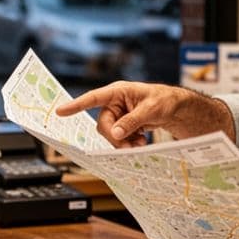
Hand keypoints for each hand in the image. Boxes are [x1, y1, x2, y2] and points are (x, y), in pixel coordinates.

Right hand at [55, 81, 231, 146]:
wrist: (179, 109)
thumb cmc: (166, 100)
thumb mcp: (151, 110)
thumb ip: (132, 121)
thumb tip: (116, 134)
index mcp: (118, 92)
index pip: (93, 98)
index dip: (76, 105)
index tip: (60, 111)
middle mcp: (116, 102)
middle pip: (103, 124)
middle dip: (114, 138)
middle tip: (129, 147)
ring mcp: (120, 114)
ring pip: (111, 134)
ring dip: (123, 142)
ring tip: (140, 143)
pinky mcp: (126, 124)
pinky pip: (119, 137)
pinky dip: (129, 142)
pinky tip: (142, 141)